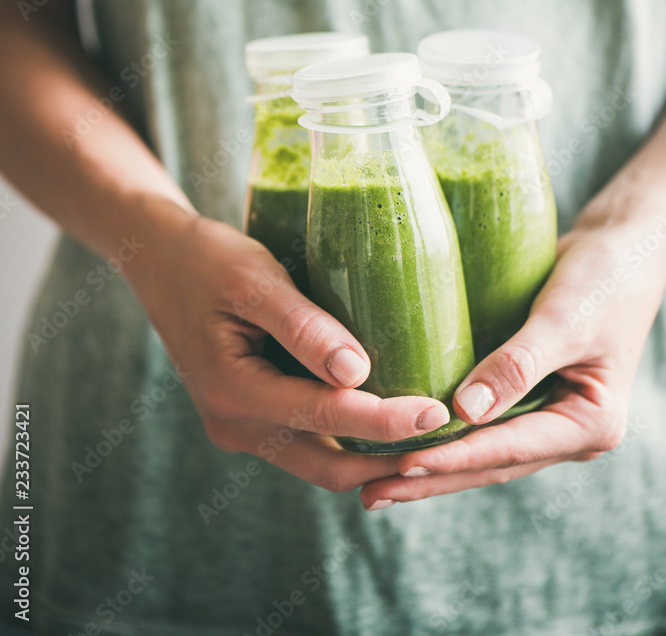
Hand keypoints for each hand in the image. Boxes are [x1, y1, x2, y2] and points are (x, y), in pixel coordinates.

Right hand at [126, 196, 451, 491]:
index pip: (324, 416)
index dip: (385, 419)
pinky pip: (305, 440)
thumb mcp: (256, 281)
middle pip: (326, 464)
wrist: (160, 261)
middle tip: (446, 440)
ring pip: (318, 460)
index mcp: (233, 391)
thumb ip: (303, 328)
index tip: (437, 412)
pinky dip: (346, 438)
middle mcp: (234, 424)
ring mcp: (240, 426)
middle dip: (387, 457)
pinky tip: (385, 420)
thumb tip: (358, 374)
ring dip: (370, 456)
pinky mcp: (251, 417)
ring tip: (427, 440)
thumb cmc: (209, 261)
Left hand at [359, 213, 665, 509]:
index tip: (403, 465)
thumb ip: (518, 364)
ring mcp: (546, 416)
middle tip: (372, 495)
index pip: (510, 449)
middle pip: (490, 463)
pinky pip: (480, 423)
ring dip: (431, 466)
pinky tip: (402, 439)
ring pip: (481, 450)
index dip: (454, 458)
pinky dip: (443, 433)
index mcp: (590, 424)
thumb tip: (466, 412)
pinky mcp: (525, 396)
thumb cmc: (601, 279)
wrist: (619, 250)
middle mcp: (567, 431)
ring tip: (375, 483)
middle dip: (430, 478)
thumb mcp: (564, 319)